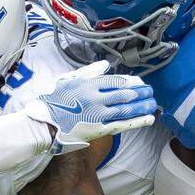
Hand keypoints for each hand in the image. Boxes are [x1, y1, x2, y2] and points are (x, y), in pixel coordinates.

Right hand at [28, 61, 156, 153]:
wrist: (41, 124)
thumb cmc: (51, 101)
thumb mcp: (66, 80)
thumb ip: (88, 72)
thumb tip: (106, 65)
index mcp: (88, 84)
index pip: (116, 80)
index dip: (132, 82)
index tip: (141, 83)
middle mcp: (96, 98)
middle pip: (125, 94)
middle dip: (141, 93)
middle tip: (151, 92)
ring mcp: (98, 114)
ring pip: (126, 109)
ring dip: (143, 106)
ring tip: (153, 104)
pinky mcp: (97, 130)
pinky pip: (121, 125)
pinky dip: (136, 121)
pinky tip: (148, 119)